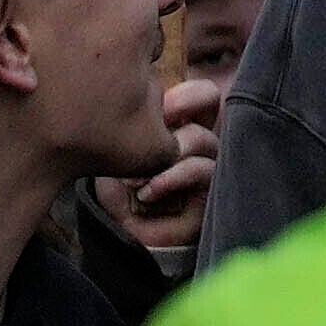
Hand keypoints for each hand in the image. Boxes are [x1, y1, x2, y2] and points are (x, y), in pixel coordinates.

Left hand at [132, 74, 225, 246]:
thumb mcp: (114, 158)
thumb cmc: (122, 194)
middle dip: (185, 100)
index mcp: (177, 123)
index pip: (191, 89)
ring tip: (136, 175)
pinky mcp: (211, 190)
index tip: (149, 104)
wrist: (131, 237)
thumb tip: (127, 109)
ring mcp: (208, 161)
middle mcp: (197, 137)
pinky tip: (147, 191)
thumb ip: (123, 132)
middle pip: (211, 98)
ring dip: (168, 152)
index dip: (176, 89)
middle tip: (159, 117)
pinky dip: (171, 177)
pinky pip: (202, 170)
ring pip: (203, 137)